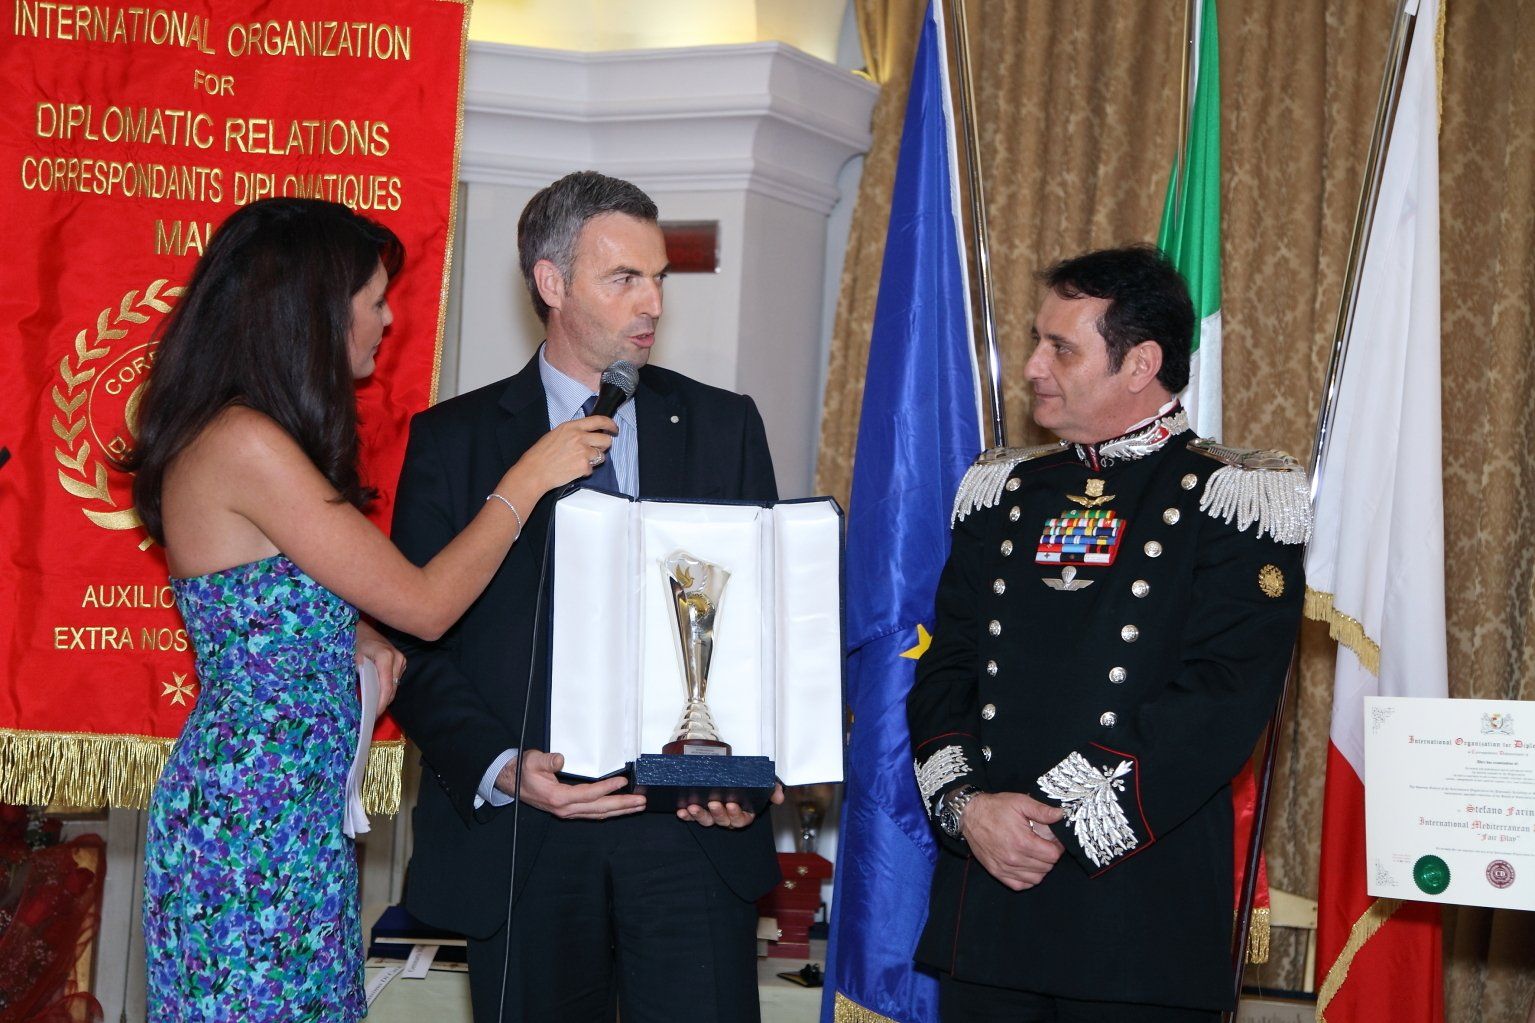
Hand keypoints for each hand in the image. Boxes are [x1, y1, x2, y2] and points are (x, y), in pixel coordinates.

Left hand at [355, 620, 402, 713]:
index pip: (386, 687)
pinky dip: (387, 687)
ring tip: (373, 706)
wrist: (360, 627)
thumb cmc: (354, 640)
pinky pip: (395, 679)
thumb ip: (361, 677)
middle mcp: (397, 658)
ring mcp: (401, 659)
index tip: (374, 715)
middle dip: (382, 702)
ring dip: (385, 695)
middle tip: (371, 715)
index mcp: (385, 657)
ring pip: (395, 685)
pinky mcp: (400, 660)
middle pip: (392, 688)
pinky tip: (377, 693)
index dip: (381, 703)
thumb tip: (366, 697)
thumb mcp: (353, 659)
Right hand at [497, 749, 645, 819]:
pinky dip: (608, 811)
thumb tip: (560, 759)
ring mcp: (568, 812)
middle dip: (622, 805)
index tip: (623, 781)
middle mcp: (565, 809)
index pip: (589, 794)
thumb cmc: (523, 771)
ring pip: (598, 814)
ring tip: (637, 806)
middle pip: (600, 809)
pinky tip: (620, 808)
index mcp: (558, 797)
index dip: (607, 788)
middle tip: (641, 801)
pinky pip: (593, 813)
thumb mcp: (532, 761)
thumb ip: (547, 761)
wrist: (512, 783)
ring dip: (619, 810)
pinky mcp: (569, 811)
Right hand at [509, 417, 616, 494]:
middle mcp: (579, 436)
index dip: (610, 424)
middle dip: (604, 446)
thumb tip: (588, 434)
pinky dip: (584, 471)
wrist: (534, 471)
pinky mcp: (584, 466)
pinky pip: (591, 469)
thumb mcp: (556, 434)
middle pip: (605, 439)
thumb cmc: (541, 454)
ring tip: (578, 462)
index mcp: (572, 426)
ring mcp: (583, 451)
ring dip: (594, 460)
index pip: (599, 420)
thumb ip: (573, 432)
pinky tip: (572, 470)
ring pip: (601, 456)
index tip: (614, 429)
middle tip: (596, 450)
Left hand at [676, 782, 783, 828]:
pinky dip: (686, 815)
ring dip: (699, 815)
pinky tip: (682, 810)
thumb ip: (773, 788)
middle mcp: (727, 816)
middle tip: (714, 803)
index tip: (732, 804)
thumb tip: (779, 796)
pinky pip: (692, 816)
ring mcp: (712, 814)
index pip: (741, 819)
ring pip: (707, 820)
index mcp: (743, 813)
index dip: (736, 814)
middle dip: (718, 813)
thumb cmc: (746, 779)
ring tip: (693, 807)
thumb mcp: (762, 782)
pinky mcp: (699, 811)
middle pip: (723, 821)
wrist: (729, 770)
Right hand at [961, 792, 1064, 890]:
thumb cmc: (995, 808)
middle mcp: (1014, 858)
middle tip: (1045, 845)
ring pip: (1035, 879)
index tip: (1054, 841)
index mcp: (1022, 842)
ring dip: (1040, 868)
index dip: (1057, 847)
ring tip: (1036, 855)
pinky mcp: (996, 872)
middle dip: (1049, 857)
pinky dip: (1027, 879)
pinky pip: (1020, 885)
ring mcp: (1004, 867)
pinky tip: (1026, 866)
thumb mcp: (1020, 802)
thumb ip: (1042, 810)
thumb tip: (1061, 815)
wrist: (970, 815)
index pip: (1052, 855)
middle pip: (1046, 867)